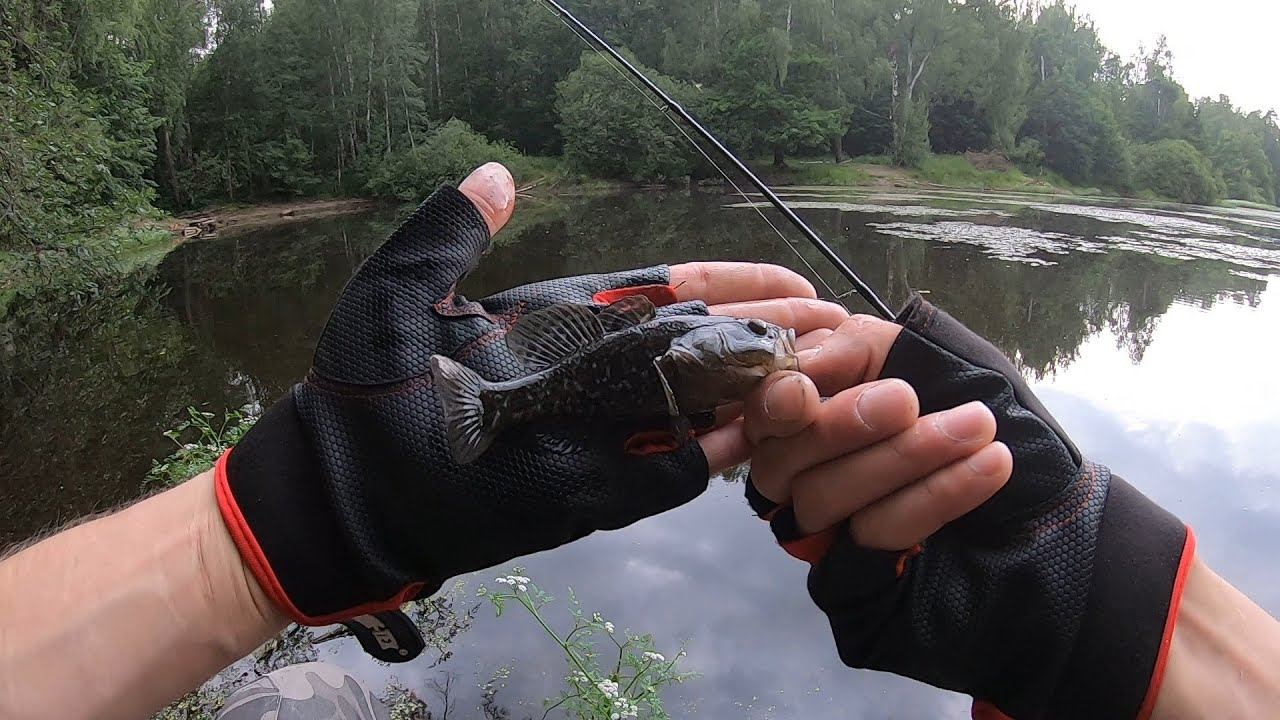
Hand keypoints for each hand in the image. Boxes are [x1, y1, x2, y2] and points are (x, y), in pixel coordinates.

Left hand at [214, 163, 845, 659]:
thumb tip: (499, 174)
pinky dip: (721, 450)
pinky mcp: (590, 490)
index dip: (727, 283)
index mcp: (559, 322)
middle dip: (768, 333)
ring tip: (830, 369)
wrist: (340, 488)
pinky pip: (669, 470)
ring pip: (698, 407)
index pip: (662, 294)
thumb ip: (453, 232)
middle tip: (837, 323)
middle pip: (698, 347)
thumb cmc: (363, 387)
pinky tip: (771, 429)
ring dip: (762, 388)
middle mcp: (590, 377)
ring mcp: (595, 436)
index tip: (787, 276)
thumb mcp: (401, 291)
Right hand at [736, 315, 1011, 555]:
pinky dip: (934, 497)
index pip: (760, 411)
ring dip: (903, 456)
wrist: (1059, 495)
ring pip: (822, 499)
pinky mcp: (860, 581)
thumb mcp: (930, 353)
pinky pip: (875, 538)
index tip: (804, 392)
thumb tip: (803, 365)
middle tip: (905, 400)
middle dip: (839, 426)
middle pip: (780, 458)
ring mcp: (827, 533)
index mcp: (810, 411)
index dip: (771, 403)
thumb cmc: (987, 409)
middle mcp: (803, 474)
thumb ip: (863, 346)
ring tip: (977, 426)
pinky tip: (989, 465)